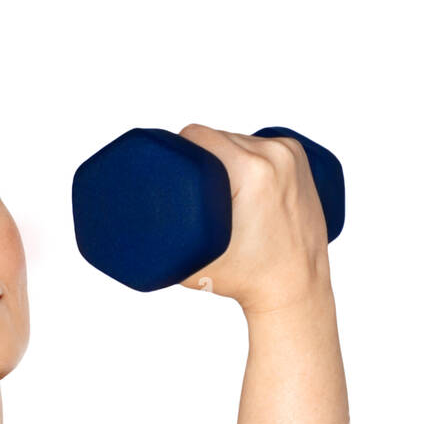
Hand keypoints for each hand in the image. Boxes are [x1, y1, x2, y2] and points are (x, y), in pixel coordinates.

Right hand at [176, 124, 332, 313]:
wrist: (296, 288)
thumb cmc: (247, 281)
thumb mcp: (194, 262)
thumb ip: (157, 248)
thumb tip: (120, 229)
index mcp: (252, 171)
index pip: (199, 135)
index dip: (176, 144)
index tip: (167, 162)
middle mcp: (276, 155)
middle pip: (220, 136)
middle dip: (202, 155)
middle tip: (191, 184)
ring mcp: (292, 154)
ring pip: (241, 138)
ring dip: (225, 154)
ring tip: (216, 182)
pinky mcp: (302, 157)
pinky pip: (263, 142)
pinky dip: (250, 152)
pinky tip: (241, 167)